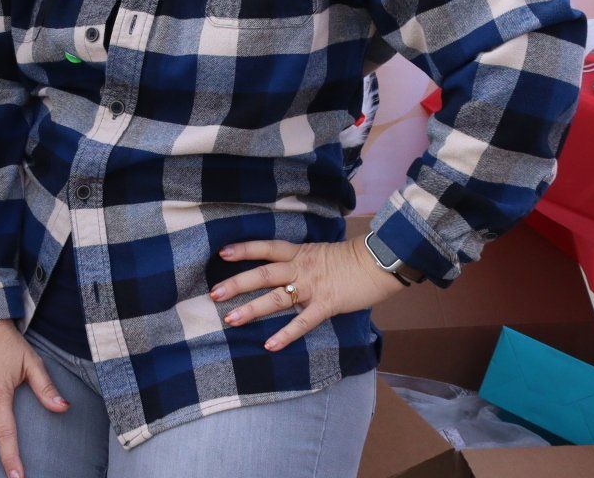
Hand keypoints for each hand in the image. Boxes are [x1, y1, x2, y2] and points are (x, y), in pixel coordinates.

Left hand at [210, 237, 408, 351]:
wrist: (379, 262)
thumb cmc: (350, 259)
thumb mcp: (319, 253)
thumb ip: (300, 261)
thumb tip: (282, 269)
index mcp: (298, 253)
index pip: (266, 248)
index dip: (244, 249)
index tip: (221, 253)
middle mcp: (300, 268)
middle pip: (263, 274)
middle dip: (237, 284)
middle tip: (214, 294)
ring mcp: (312, 287)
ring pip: (276, 298)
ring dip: (252, 310)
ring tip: (230, 320)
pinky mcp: (326, 304)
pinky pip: (302, 322)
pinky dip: (285, 334)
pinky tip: (270, 345)